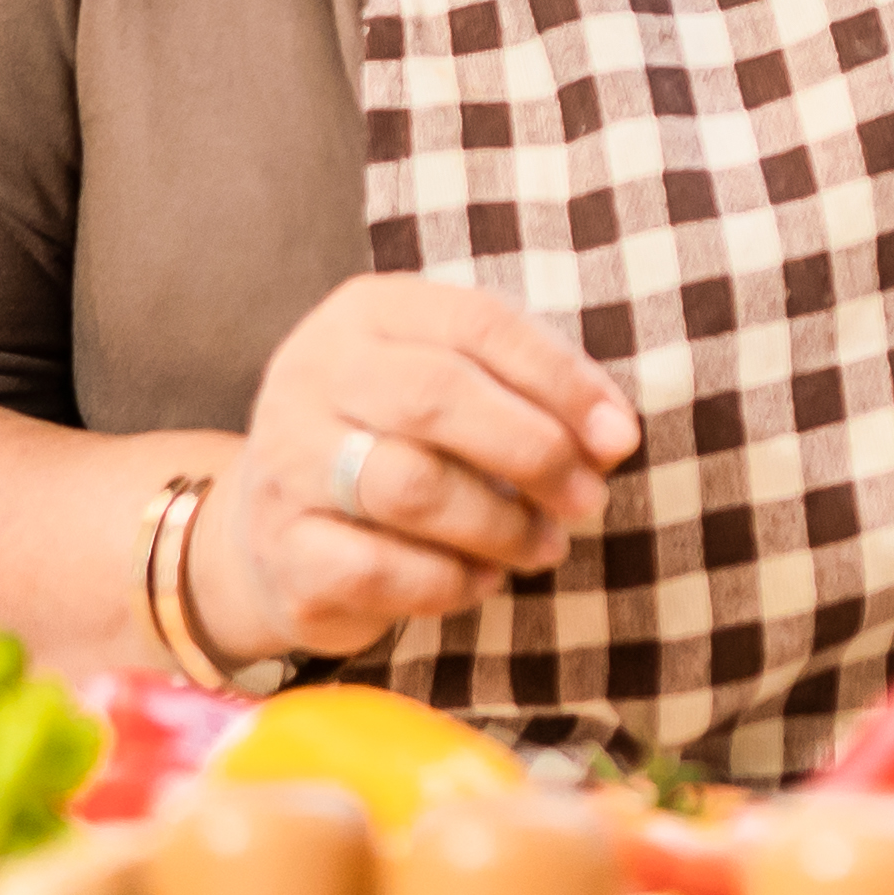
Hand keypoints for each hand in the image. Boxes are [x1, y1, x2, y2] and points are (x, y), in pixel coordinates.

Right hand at [199, 276, 641, 666]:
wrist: (275, 526)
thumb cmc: (396, 442)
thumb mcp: (454, 389)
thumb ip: (529, 394)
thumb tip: (613, 437)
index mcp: (367, 312)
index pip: (476, 323)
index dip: (559, 379)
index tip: (618, 436)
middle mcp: (313, 375)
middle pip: (436, 397)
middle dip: (533, 452)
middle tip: (587, 499)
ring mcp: (287, 463)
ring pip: (409, 487)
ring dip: (499, 526)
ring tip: (544, 546)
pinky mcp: (283, 551)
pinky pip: (377, 569)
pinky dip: (447, 582)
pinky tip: (478, 581)